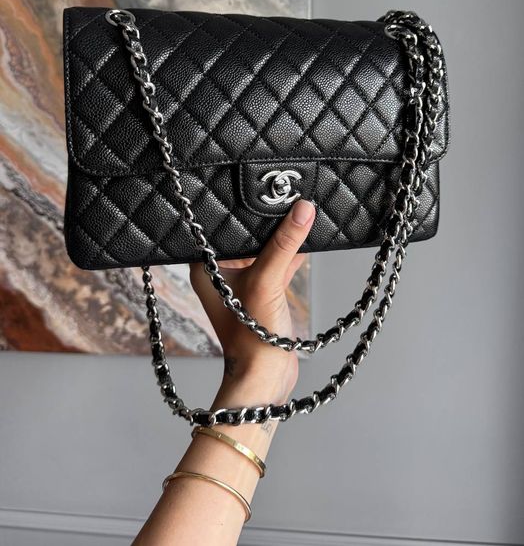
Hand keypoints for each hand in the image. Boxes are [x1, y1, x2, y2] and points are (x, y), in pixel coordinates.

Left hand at [189, 198, 315, 404]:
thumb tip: (302, 210)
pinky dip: (293, 252)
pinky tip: (308, 235)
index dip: (235, 208)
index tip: (252, 186)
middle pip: (245, 236)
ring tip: (298, 207)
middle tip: (280, 190)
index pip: (219, 228)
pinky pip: (279, 263)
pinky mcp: (265, 292)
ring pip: (265, 249)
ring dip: (282, 235)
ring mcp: (245, 283)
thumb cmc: (250, 336)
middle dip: (264, 219)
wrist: (266, 377)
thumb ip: (284, 244)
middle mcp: (222, 273)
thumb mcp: (266, 281)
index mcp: (206, 268)